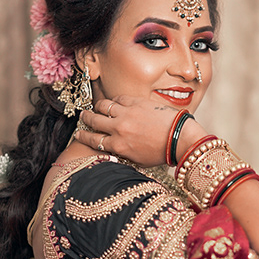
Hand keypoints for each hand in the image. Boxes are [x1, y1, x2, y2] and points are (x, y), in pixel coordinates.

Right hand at [75, 95, 205, 166]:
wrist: (179, 138)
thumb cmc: (161, 153)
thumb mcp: (137, 160)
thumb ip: (122, 153)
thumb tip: (112, 148)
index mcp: (117, 146)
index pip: (92, 140)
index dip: (83, 137)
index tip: (78, 134)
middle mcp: (118, 129)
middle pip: (93, 121)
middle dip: (85, 119)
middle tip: (83, 117)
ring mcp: (126, 114)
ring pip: (102, 106)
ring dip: (98, 108)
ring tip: (97, 108)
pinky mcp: (136, 102)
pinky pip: (118, 98)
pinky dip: (114, 100)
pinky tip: (115, 102)